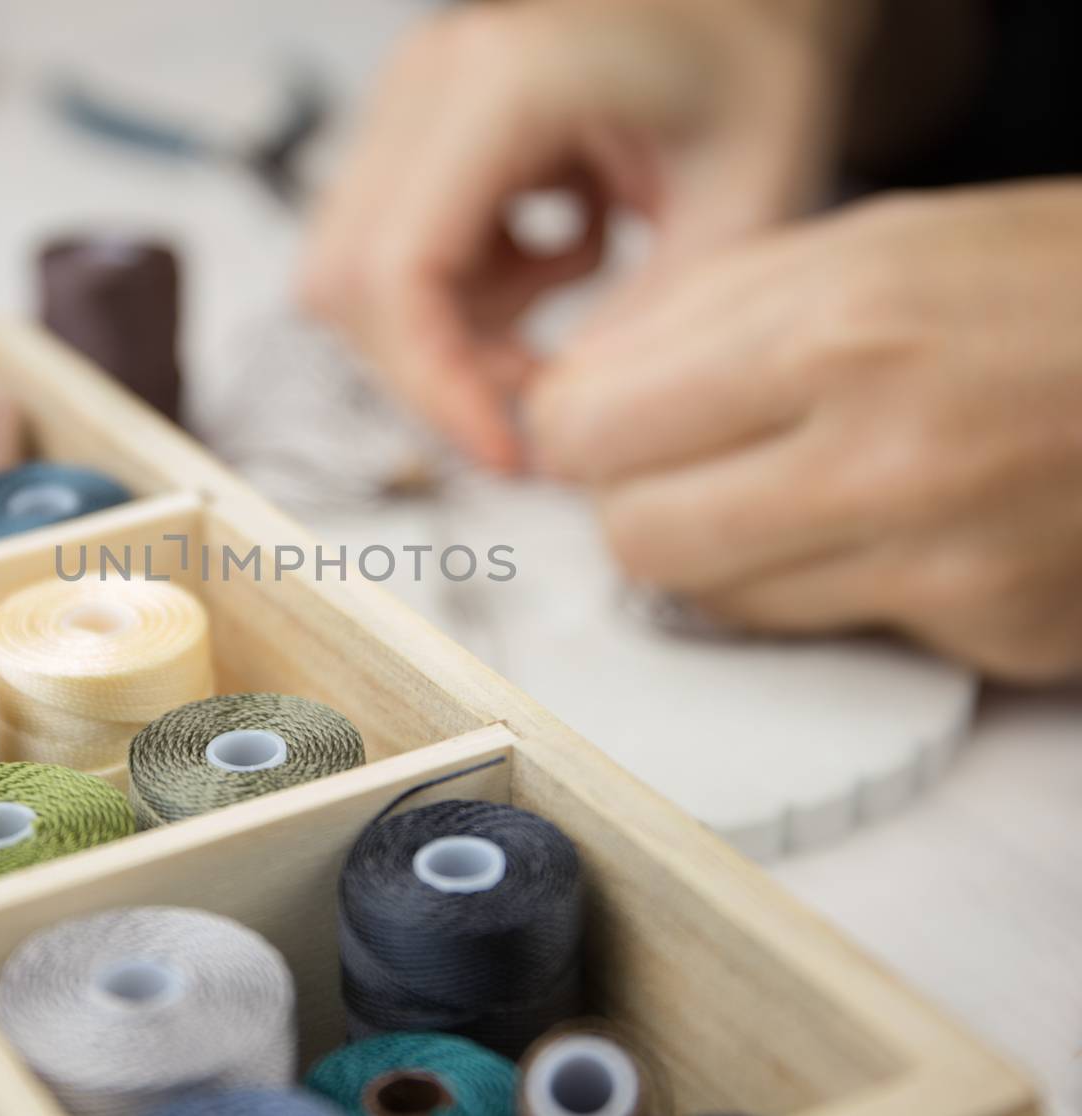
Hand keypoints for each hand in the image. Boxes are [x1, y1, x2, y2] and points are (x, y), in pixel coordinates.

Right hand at [299, 0, 864, 468]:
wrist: (735, 12)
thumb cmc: (748, 73)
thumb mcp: (746, 206)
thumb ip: (652, 325)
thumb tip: (562, 429)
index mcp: (502, 84)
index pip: (395, 270)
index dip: (435, 384)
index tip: (504, 452)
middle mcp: (426, 86)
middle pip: (345, 286)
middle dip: (434, 372)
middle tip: (542, 393)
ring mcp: (405, 110)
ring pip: (351, 284)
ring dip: (449, 336)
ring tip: (566, 301)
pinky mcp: (409, 142)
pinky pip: (383, 263)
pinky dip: (458, 303)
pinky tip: (555, 261)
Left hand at [530, 182, 1081, 681]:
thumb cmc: (1051, 280)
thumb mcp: (868, 242)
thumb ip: (698, 320)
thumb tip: (571, 396)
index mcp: (834, 335)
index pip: (593, 433)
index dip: (573, 433)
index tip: (589, 429)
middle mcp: (883, 460)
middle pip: (638, 537)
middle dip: (633, 500)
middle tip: (674, 464)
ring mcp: (944, 564)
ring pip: (717, 606)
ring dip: (720, 552)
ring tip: (788, 487)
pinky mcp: (996, 635)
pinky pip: (831, 634)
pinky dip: (827, 586)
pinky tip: (885, 525)